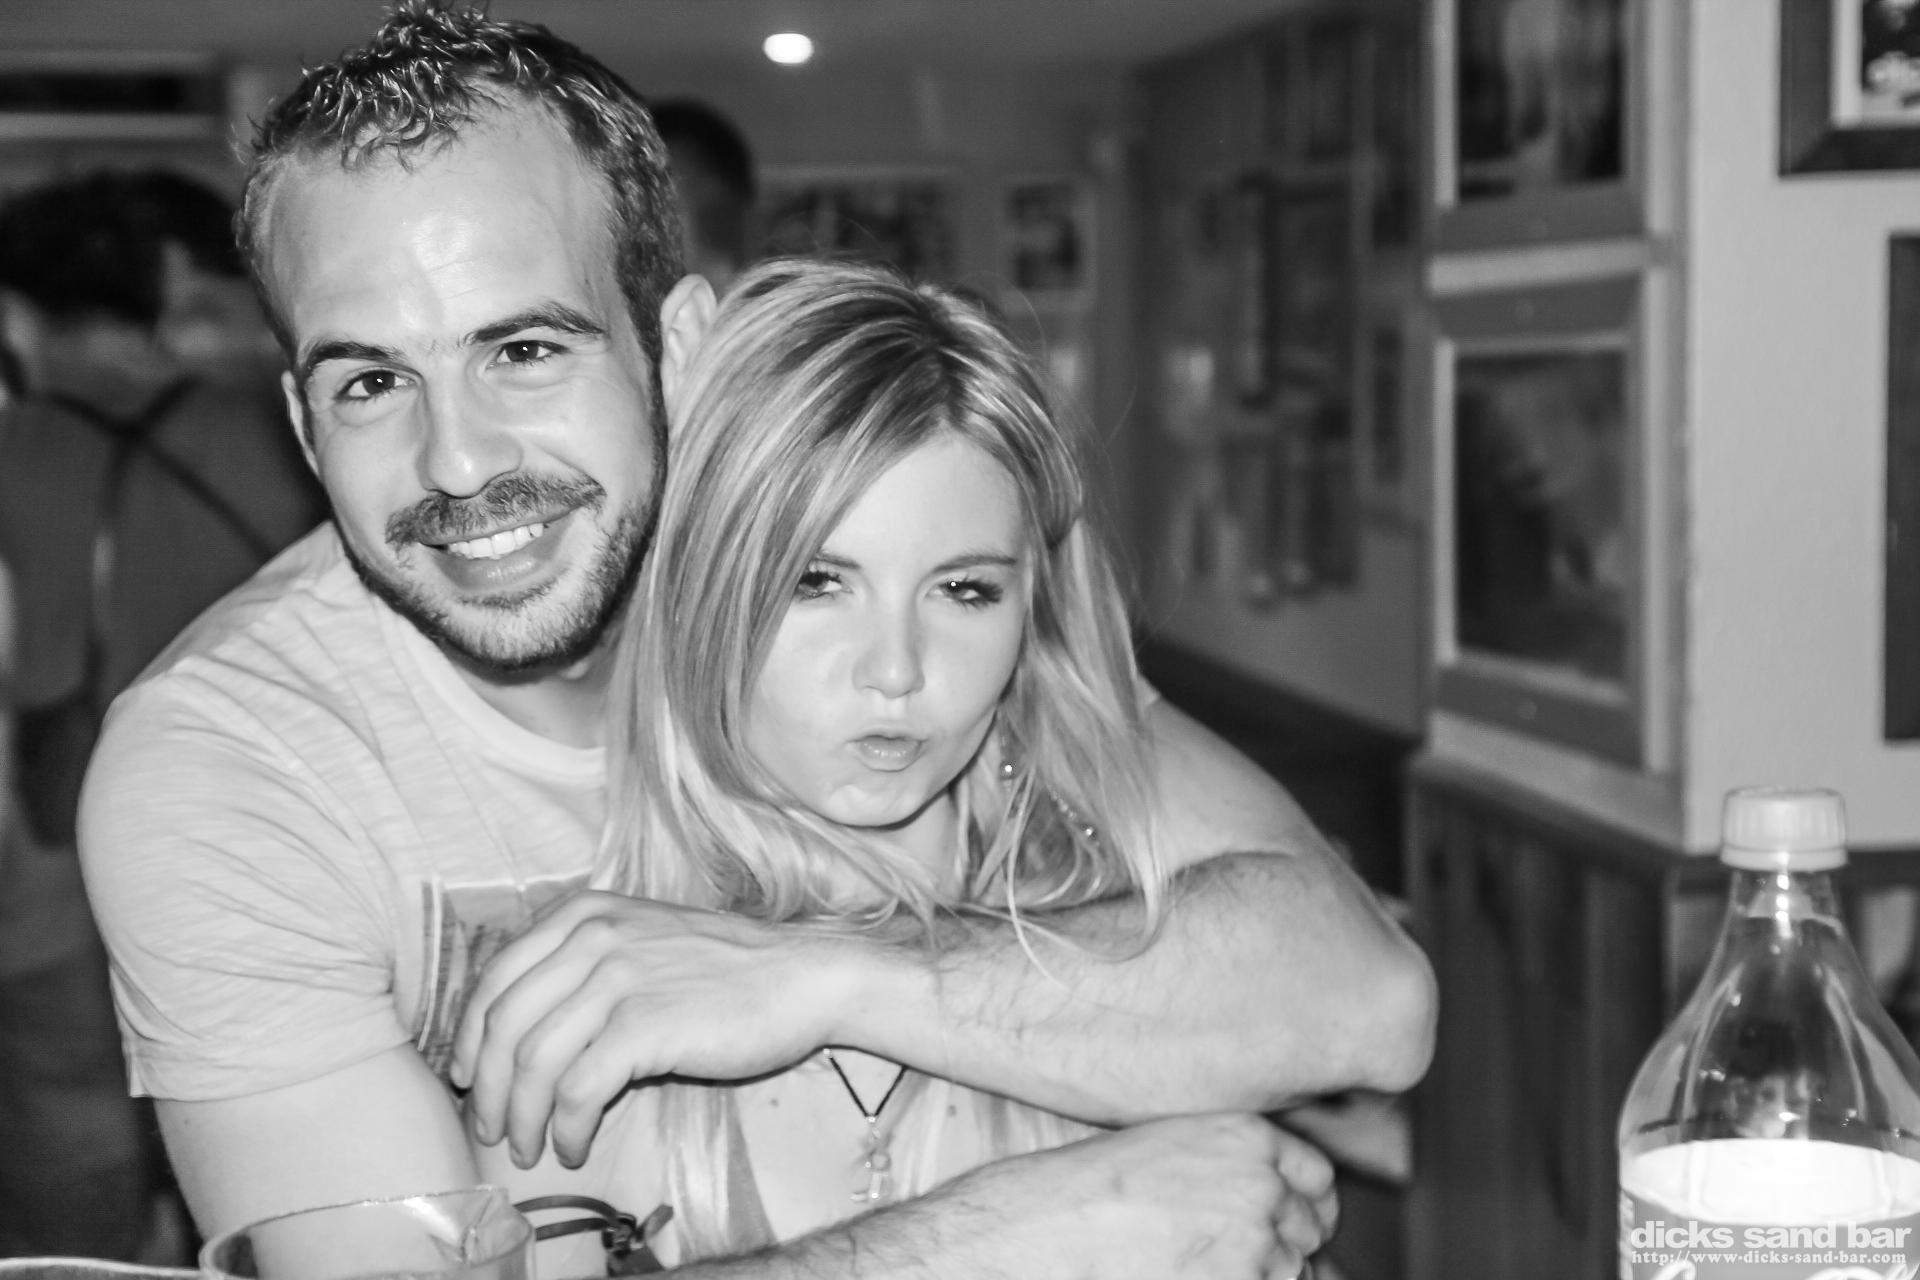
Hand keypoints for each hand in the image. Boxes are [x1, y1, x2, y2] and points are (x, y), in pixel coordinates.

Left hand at [449, 891, 849, 1167]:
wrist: (800, 978)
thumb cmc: (724, 968)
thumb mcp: (641, 940)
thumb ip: (582, 965)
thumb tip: (517, 1033)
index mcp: (584, 913)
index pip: (496, 978)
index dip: (470, 1036)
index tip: (468, 1076)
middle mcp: (593, 936)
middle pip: (504, 1024)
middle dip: (488, 1088)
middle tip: (493, 1127)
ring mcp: (619, 977)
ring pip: (534, 1061)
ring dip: (523, 1118)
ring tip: (533, 1148)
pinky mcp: (646, 1024)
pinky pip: (579, 1089)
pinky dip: (568, 1126)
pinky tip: (576, 1144)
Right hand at [925, 1113, 1336, 1279]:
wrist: (1039, 1230)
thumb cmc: (1086, 1190)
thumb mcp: (1168, 1150)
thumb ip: (1229, 1170)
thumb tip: (1280, 1212)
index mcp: (1246, 1135)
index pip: (1317, 1178)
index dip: (1303, 1206)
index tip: (1287, 1222)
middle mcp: (1262, 1183)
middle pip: (1310, 1231)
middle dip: (1284, 1246)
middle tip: (1235, 1253)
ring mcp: (1256, 1241)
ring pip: (1296, 1273)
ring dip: (1265, 1275)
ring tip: (1204, 1266)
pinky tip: (1193, 1274)